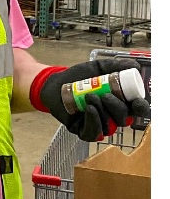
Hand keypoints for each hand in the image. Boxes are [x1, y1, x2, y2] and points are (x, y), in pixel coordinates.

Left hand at [32, 58, 149, 141]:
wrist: (56, 84)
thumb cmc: (79, 77)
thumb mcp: (98, 68)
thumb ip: (116, 65)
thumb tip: (135, 66)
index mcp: (121, 101)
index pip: (138, 109)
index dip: (141, 108)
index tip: (137, 102)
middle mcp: (112, 115)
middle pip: (125, 119)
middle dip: (117, 108)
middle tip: (105, 95)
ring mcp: (99, 124)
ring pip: (110, 126)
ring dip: (102, 111)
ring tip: (89, 96)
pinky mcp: (84, 131)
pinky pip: (94, 133)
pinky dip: (93, 120)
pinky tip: (88, 109)